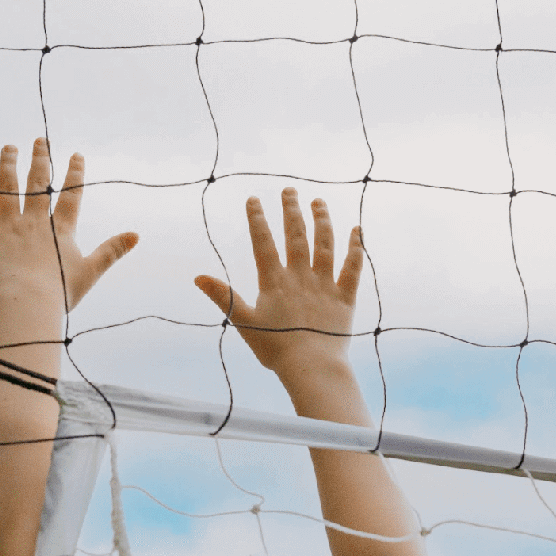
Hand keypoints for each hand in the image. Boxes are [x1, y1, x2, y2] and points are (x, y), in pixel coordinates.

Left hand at [0, 140, 136, 312]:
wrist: (27, 303)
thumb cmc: (59, 292)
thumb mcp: (91, 272)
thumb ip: (112, 251)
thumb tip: (136, 235)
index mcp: (60, 230)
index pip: (71, 196)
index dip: (75, 174)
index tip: (76, 155)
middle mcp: (34, 221)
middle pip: (37, 183)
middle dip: (39, 159)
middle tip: (38, 140)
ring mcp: (8, 227)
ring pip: (7, 188)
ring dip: (8, 164)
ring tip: (8, 147)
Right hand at [195, 189, 363, 384]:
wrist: (312, 366)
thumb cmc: (275, 349)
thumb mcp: (244, 322)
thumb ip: (223, 297)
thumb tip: (198, 277)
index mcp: (275, 282)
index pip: (264, 243)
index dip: (258, 220)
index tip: (254, 199)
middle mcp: (301, 277)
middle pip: (296, 236)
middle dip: (292, 210)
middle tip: (289, 190)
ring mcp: (325, 285)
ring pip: (325, 245)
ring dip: (322, 221)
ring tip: (318, 202)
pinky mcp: (345, 298)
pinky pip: (353, 267)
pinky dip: (356, 247)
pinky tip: (357, 229)